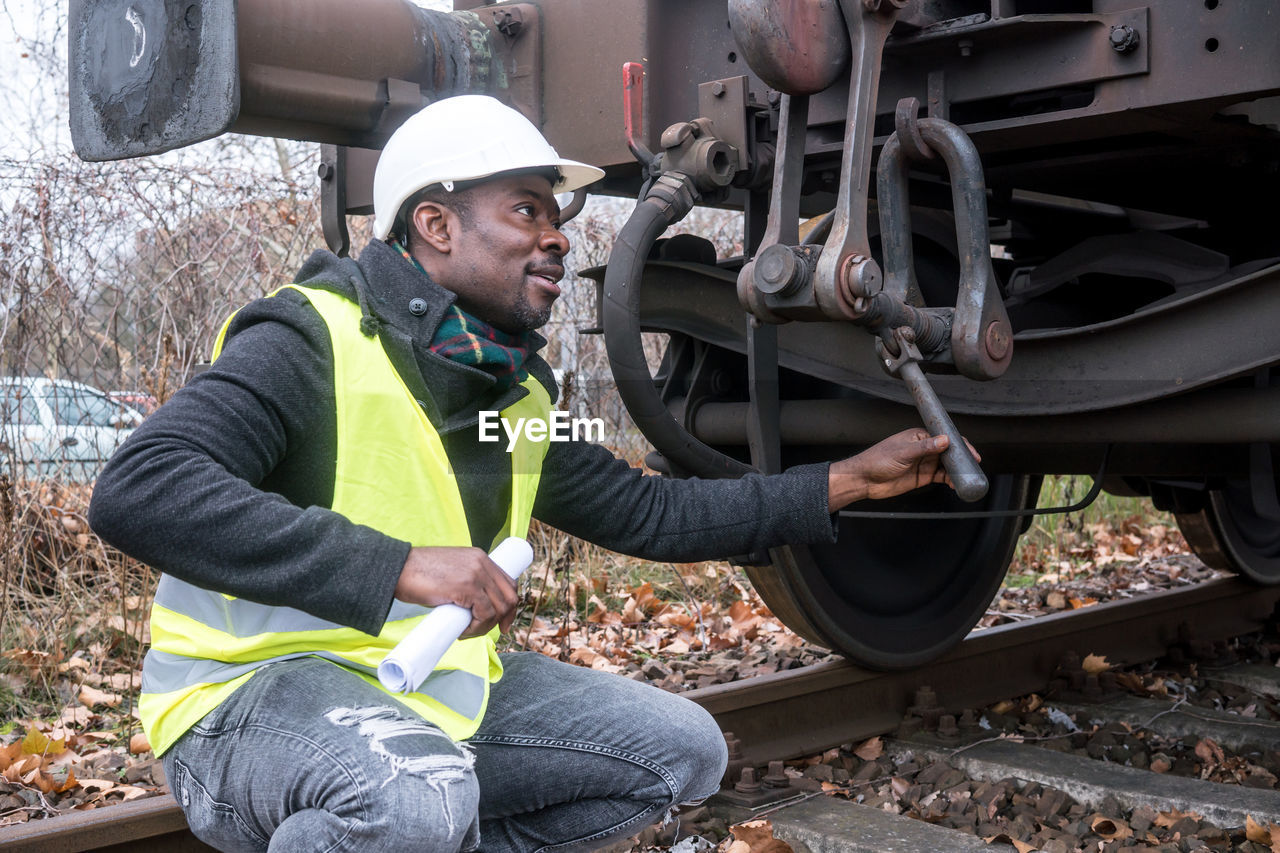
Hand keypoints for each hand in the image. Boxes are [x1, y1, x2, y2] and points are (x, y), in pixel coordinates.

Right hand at [394, 547, 518, 637]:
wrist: (398, 569)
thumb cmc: (419, 574)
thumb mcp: (451, 573)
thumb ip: (467, 583)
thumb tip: (474, 608)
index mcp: (480, 557)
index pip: (508, 582)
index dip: (510, 605)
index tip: (503, 622)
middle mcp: (482, 563)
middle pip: (509, 596)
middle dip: (503, 619)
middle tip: (487, 632)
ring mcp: (476, 574)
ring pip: (498, 608)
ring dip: (485, 627)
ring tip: (466, 632)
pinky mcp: (467, 587)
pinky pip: (484, 614)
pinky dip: (477, 628)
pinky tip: (463, 632)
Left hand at [826, 428, 979, 510]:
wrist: (864, 479)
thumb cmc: (877, 460)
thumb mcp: (902, 452)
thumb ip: (924, 448)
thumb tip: (945, 440)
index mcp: (919, 436)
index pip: (945, 437)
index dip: (960, 444)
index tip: (971, 453)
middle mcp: (925, 448)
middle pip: (950, 452)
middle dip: (963, 459)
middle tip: (974, 467)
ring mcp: (924, 462)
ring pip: (947, 465)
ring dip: (958, 471)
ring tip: (964, 479)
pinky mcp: (923, 476)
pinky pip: (941, 477)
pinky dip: (950, 480)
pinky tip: (956, 484)